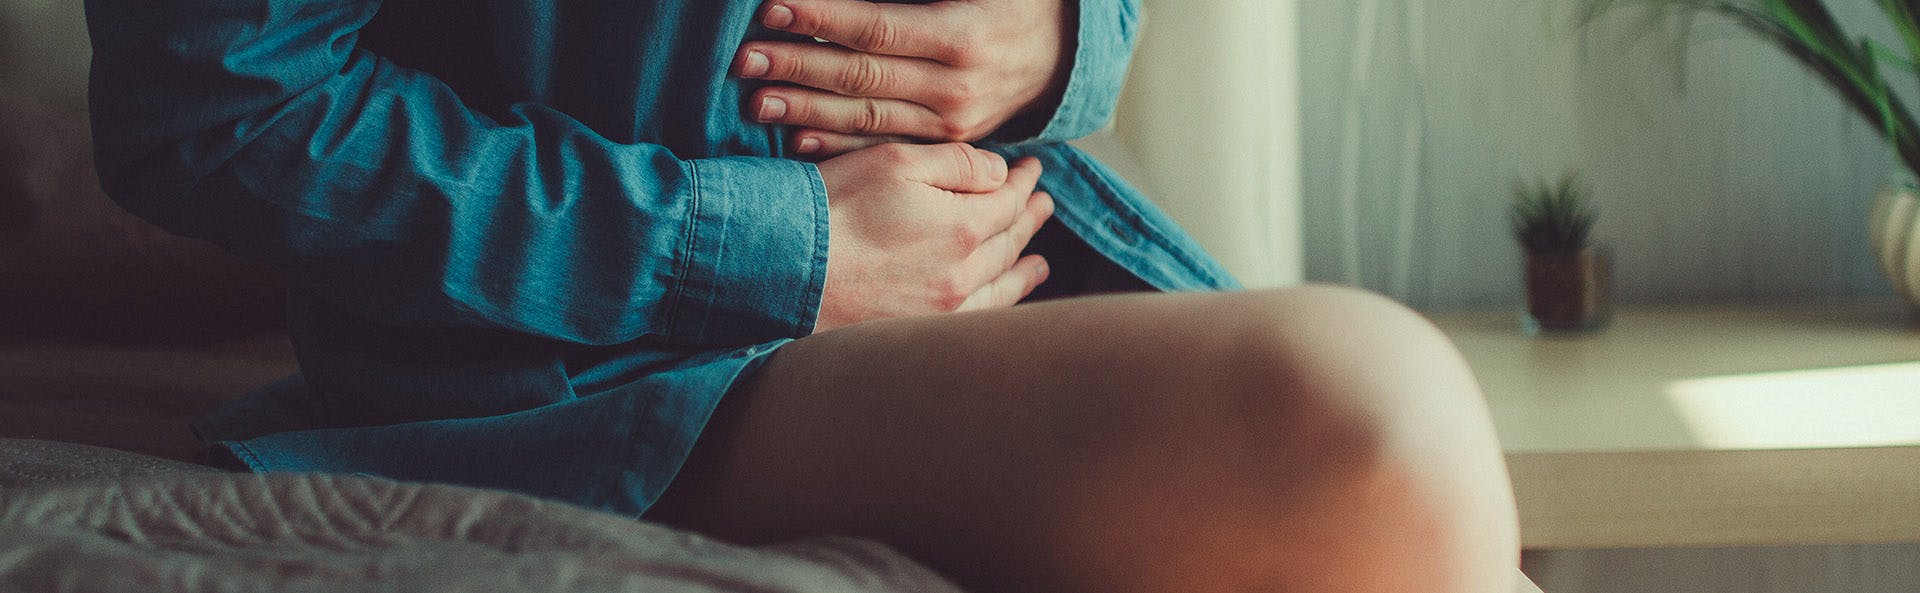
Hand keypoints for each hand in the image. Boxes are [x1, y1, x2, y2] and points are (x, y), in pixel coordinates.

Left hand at [735, 0, 1070, 156]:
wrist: (1060, 56)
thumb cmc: (1009, 3)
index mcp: (960, 34)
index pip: (876, 25)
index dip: (822, 17)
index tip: (772, 8)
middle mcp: (955, 85)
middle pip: (862, 76)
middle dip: (798, 67)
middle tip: (745, 61)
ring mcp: (950, 122)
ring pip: (866, 117)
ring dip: (806, 110)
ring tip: (756, 102)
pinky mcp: (945, 143)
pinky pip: (885, 146)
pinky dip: (839, 145)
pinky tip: (796, 141)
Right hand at [814, 142, 1054, 331]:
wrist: (783, 269)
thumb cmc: (832, 208)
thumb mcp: (895, 162)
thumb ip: (956, 163)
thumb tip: (999, 172)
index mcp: (964, 226)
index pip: (1008, 200)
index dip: (1023, 182)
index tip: (1032, 168)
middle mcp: (963, 274)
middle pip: (1009, 241)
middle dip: (1029, 219)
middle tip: (1044, 204)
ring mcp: (944, 310)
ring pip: (1000, 284)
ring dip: (1023, 266)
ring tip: (1039, 261)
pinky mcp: (920, 333)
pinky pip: (978, 319)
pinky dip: (1000, 305)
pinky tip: (1005, 302)